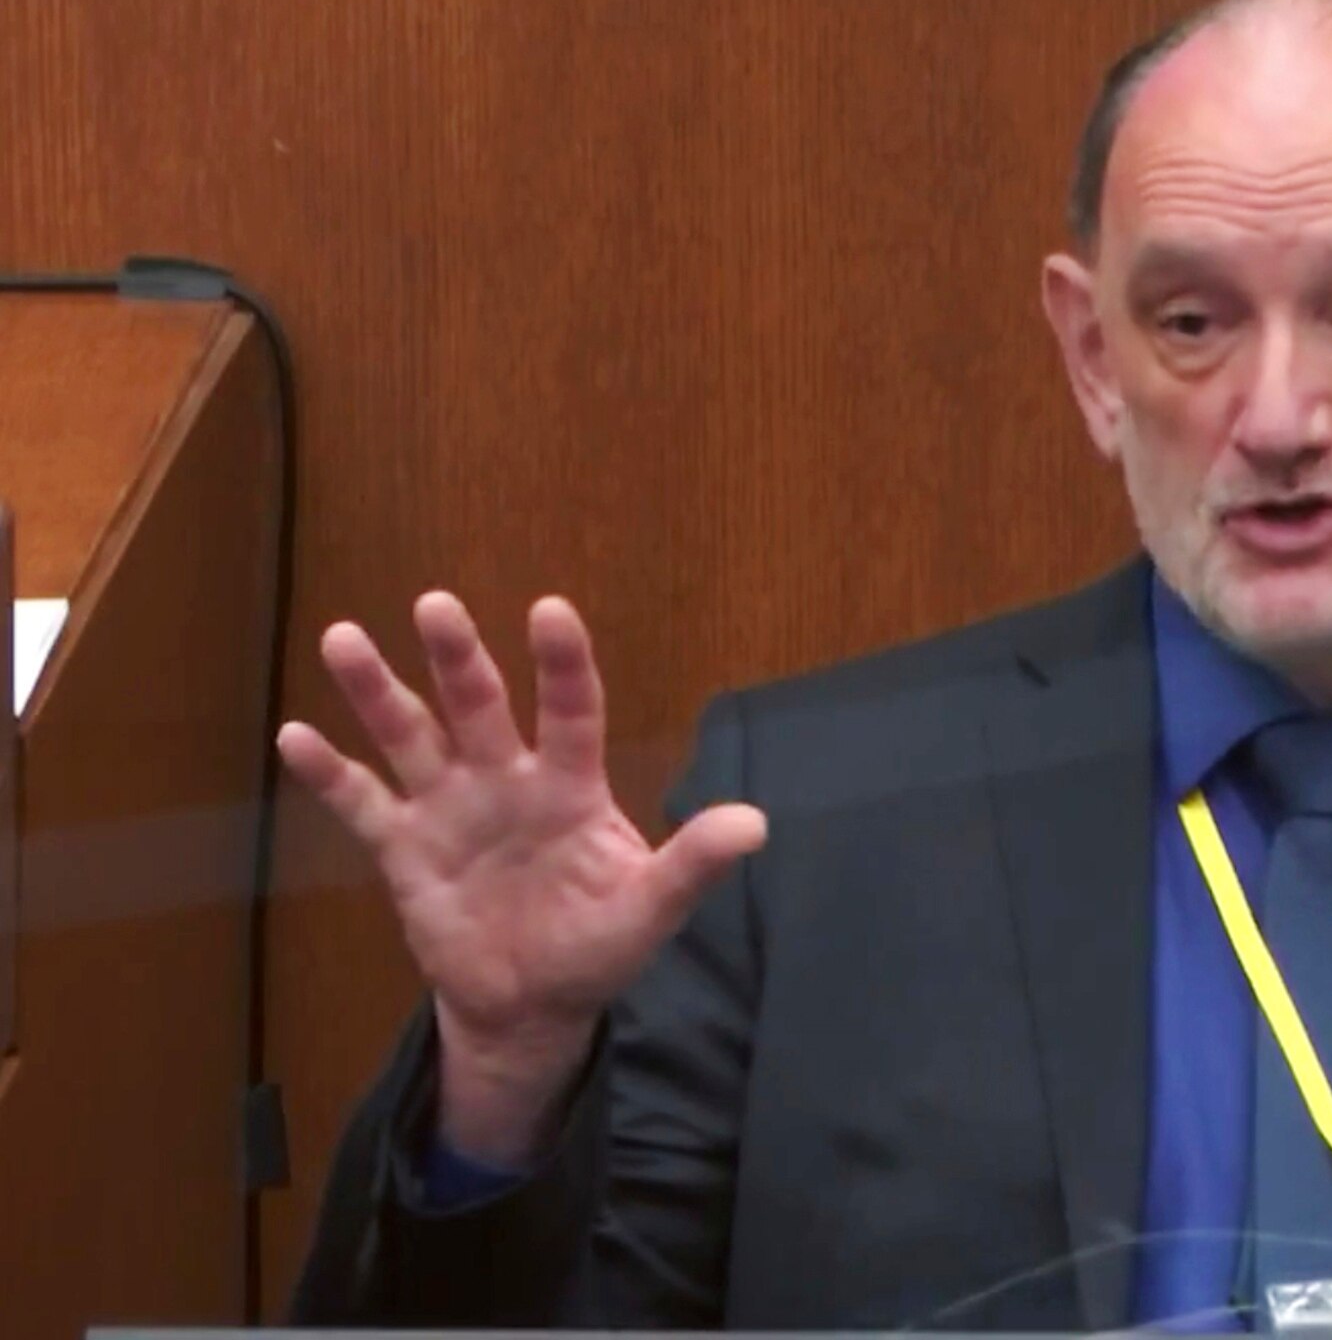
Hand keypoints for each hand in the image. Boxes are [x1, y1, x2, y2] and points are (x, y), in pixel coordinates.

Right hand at [276, 592, 766, 1162]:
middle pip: (479, 706)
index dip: (561, 664)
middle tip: (435, 605)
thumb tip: (756, 825)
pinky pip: (363, 805)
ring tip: (342, 639)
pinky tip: (294, 736)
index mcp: (570, 787)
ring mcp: (451, 810)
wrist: (533, 1007)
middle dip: (457, 658)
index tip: (550, 609)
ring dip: (377, 692)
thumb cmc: (597, 947)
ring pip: (410, 737)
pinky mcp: (405, 850)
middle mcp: (506, 781)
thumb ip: (693, 864)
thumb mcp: (650, 910)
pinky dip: (329, 774)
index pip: (570, 712)